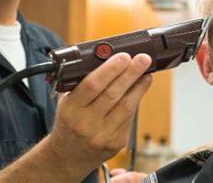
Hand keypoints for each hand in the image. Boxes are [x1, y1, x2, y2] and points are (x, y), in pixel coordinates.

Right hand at [46, 53, 152, 179]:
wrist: (67, 157)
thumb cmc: (69, 122)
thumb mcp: (66, 101)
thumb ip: (80, 81)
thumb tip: (103, 57)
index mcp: (70, 109)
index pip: (92, 85)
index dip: (110, 70)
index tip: (123, 56)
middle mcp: (85, 124)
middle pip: (113, 94)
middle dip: (131, 73)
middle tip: (143, 59)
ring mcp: (102, 135)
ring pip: (127, 106)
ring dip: (139, 86)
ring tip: (146, 72)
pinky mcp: (116, 142)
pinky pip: (130, 117)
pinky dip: (136, 100)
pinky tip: (140, 88)